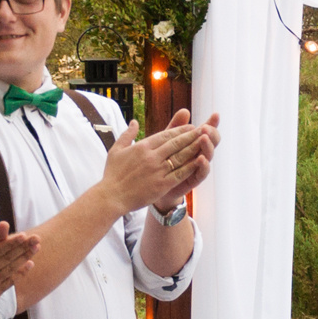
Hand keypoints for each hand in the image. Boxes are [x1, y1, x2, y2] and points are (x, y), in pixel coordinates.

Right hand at [0, 223, 38, 318]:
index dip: (10, 243)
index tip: (22, 235)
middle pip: (7, 259)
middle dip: (23, 247)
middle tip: (36, 238)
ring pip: (11, 269)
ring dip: (25, 257)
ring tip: (37, 247)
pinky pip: (10, 282)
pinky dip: (20, 273)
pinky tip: (30, 265)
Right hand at [97, 114, 218, 214]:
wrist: (111, 197)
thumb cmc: (112, 174)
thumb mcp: (116, 150)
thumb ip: (127, 134)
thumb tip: (134, 121)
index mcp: (142, 147)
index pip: (165, 135)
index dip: (180, 130)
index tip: (191, 126)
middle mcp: (152, 157)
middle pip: (176, 143)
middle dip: (191, 136)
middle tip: (204, 130)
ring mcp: (158, 170)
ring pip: (180, 156)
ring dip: (194, 148)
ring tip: (206, 142)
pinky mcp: (162, 184)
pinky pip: (180, 173)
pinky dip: (191, 166)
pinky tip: (200, 161)